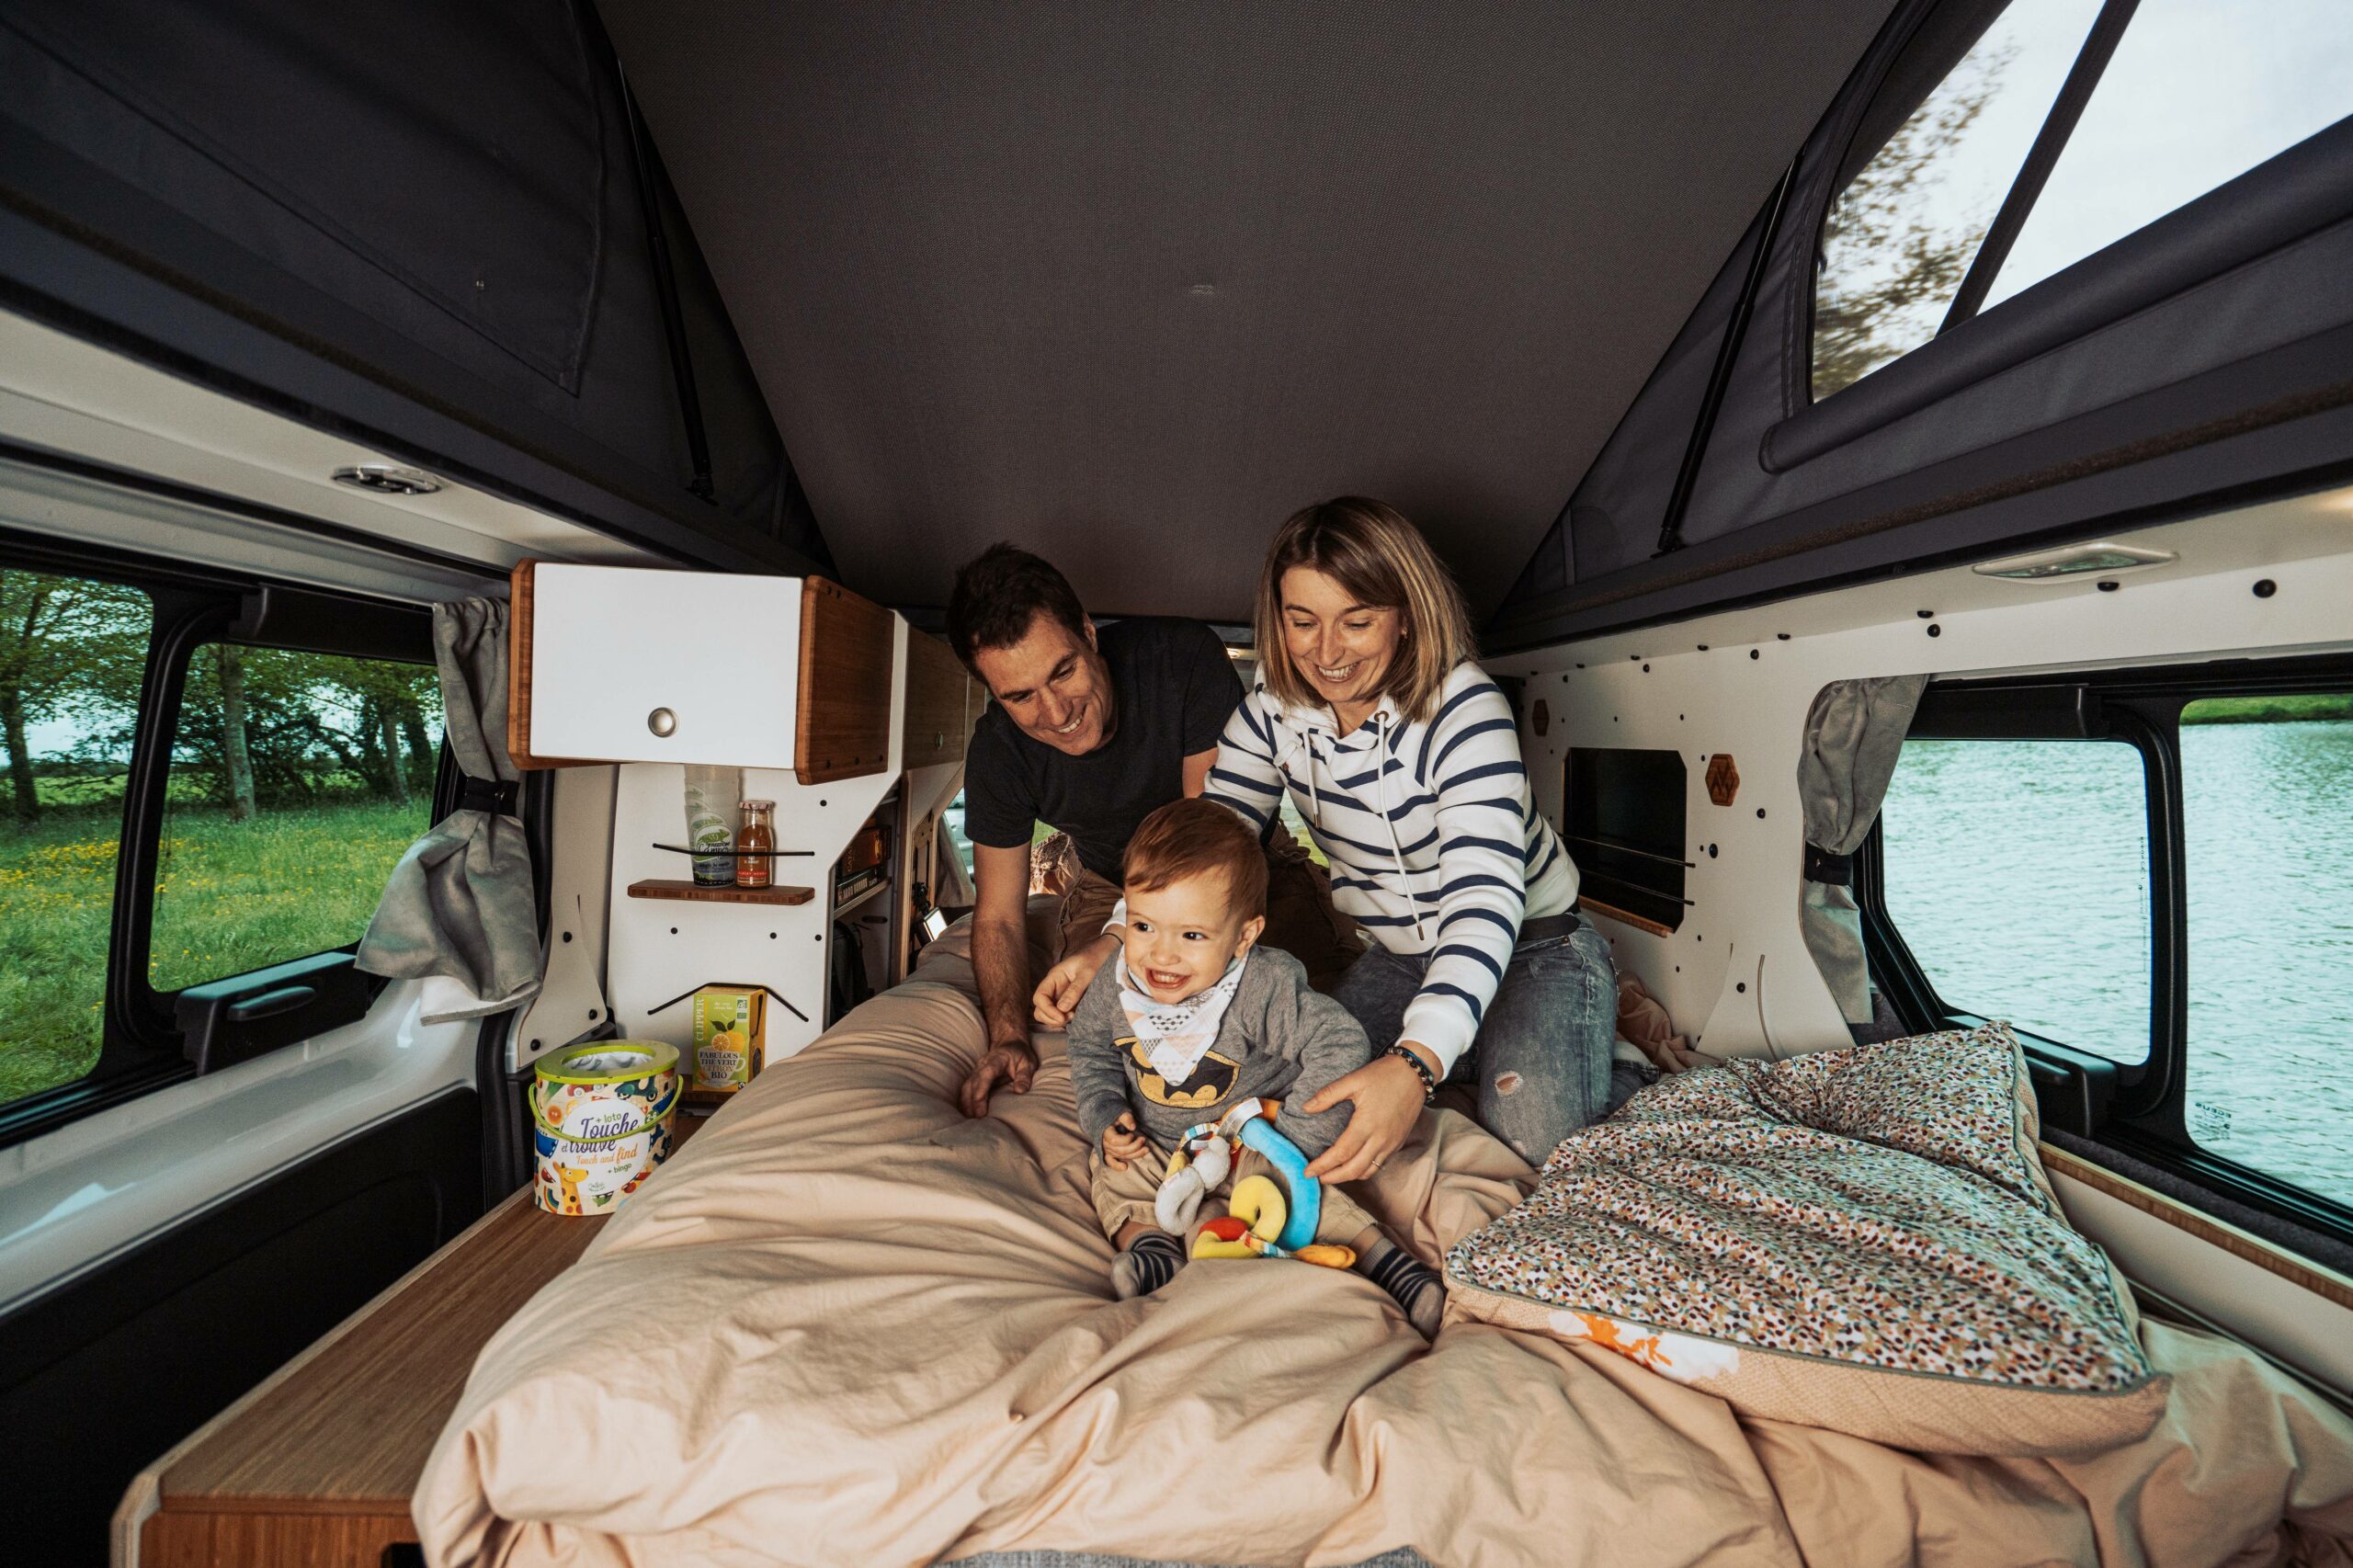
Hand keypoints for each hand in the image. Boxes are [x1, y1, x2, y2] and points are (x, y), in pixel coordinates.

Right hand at [959, 1039, 1037, 1117]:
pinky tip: (965, 1115)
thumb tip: (1020, 1091)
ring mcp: (976, 1071)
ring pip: (966, 1087)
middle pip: (973, 1083)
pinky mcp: (974, 1078)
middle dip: (973, 1101)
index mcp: (996, 1059)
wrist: (1009, 1043)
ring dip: (966, 1104)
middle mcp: (982, 1065)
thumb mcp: (1028, 1063)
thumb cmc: (1020, 1055)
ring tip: (969, 1121)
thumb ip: (1024, 1076)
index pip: (986, 1073)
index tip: (979, 1101)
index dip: (981, 1087)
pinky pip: (966, 1090)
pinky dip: (964, 1102)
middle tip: (977, 1120)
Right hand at [1033, 934, 1117, 1028]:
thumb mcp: (1087, 973)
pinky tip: (1078, 1017)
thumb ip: (1075, 990)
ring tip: (1074, 1017)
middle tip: (1069, 1018)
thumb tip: (1062, 1009)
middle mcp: (1055, 988)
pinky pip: (1063, 1014)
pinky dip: (1067, 1020)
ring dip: (1058, 1020)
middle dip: (1051, 1018)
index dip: (1046, 1010)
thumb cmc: (1097, 957)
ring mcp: (1063, 995)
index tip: (1061, 1017)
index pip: (1039, 997)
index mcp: (1054, 977)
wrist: (1109, 952)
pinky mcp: (1073, 1001)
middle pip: (1040, 1008)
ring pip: (1050, 1014)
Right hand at [1102, 1112, 1149, 1171]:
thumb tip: (1133, 1127)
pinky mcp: (1109, 1154)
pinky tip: (1125, 1167)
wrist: (1107, 1120)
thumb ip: (1126, 1118)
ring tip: (1146, 1149)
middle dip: (1135, 1146)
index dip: (1126, 1139)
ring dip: (1135, 1154)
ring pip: (1121, 1156)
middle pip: (1121, 1150)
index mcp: (1105, 1133)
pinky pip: (1111, 1162)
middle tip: (1144, 1139)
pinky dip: (1117, 1166)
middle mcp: (1105, 1143)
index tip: (1132, 1133)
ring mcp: (1107, 1149)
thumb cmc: (1114, 1116)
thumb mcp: (1120, 1113)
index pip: (1115, 1141)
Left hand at [1301, 1047, 1433, 1182]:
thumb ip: (1328, 1095)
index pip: (1341, 1153)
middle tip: (1317, 1177)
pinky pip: (1379, 1165)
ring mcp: (1391, 1144)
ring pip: (1368, 1171)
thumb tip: (1306, 1108)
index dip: (1322, 1165)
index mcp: (1367, 1124)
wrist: (1415, 1074)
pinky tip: (1353, 1165)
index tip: (1308, 1171)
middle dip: (1333, 1177)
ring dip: (1348, 1177)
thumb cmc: (1384, 1075)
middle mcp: (1381, 1139)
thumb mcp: (1353, 1080)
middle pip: (1354, 1170)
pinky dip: (1363, 1170)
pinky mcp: (1398, 1143)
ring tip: (1332, 1174)